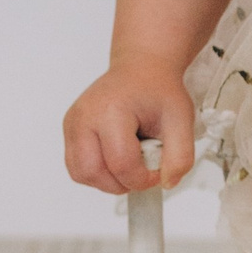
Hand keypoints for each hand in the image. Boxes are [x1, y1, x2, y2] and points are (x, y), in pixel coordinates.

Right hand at [63, 55, 196, 194]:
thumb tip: (167, 182)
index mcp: (111, 111)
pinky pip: (77, 166)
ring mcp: (73, 123)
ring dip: (107, 181)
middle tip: (141, 171)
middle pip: (93, 173)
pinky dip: (97, 172)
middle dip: (121, 183)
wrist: (141, 69)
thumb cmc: (157, 89)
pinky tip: (117, 157)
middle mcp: (85, 116)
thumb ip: (180, 156)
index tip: (157, 172)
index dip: (143, 178)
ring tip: (130, 161)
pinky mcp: (69, 130)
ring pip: (80, 174)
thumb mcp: (181, 120)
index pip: (121, 164)